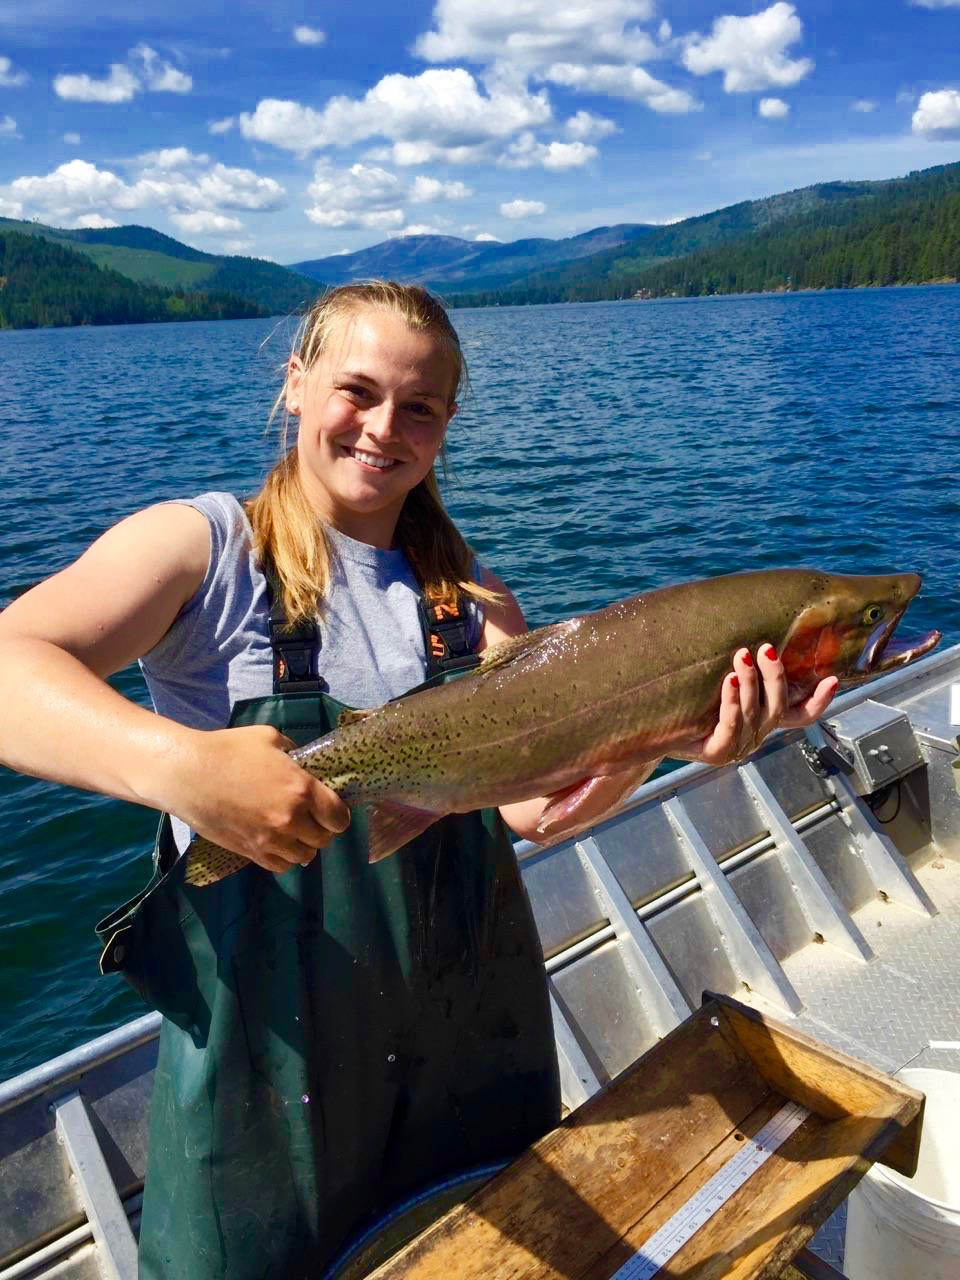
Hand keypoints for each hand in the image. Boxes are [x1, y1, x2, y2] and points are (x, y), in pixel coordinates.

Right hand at [169, 724, 350, 874]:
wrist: (187, 774)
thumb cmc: (228, 749)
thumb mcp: (270, 738)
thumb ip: (294, 753)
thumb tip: (302, 765)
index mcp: (301, 790)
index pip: (339, 817)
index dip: (338, 814)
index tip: (330, 809)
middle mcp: (291, 819)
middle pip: (324, 839)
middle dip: (322, 829)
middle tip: (311, 818)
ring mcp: (270, 840)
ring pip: (304, 856)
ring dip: (304, 845)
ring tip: (294, 832)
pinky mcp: (250, 852)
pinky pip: (280, 866)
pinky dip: (285, 858)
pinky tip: (279, 844)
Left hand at [672, 643, 838, 766]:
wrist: (654, 730)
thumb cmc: (692, 701)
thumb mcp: (722, 683)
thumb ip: (744, 668)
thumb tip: (756, 630)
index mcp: (763, 721)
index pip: (800, 715)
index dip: (819, 701)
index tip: (832, 678)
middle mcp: (756, 735)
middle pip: (777, 708)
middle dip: (775, 677)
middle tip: (766, 649)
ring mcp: (738, 746)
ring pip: (754, 713)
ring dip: (751, 682)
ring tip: (742, 655)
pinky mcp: (716, 753)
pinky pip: (730, 725)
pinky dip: (732, 701)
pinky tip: (730, 680)